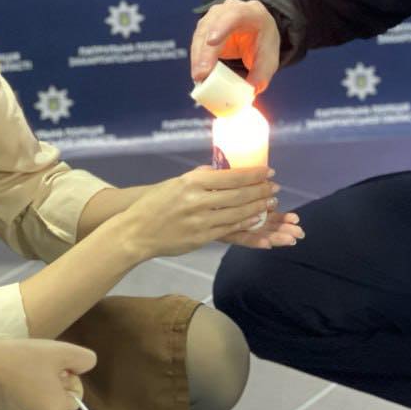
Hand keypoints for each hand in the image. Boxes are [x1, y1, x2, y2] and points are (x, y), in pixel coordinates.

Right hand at [0, 338, 96, 409]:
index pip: (76, 395)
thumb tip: (83, 368)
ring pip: (39, 399)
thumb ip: (84, 360)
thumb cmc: (26, 358)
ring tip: (24, 368)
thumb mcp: (62, 351)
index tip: (54, 365)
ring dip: (37, 385)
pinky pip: (21, 402)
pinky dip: (20, 390)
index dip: (68, 376)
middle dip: (53, 382)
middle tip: (39, 365)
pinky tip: (11, 376)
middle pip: (57, 398)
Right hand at [120, 166, 291, 259]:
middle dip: (261, 191)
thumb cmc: (154, 205)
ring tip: (271, 202)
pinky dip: (246, 224)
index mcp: (192, 182)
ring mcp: (201, 221)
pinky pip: (230, 229)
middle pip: (239, 195)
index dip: (254, 175)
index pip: (231, 176)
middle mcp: (198, 200)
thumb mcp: (175, 183)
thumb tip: (220, 171)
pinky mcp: (202, 238)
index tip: (269, 172)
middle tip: (274, 188)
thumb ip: (199, 178)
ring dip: (258, 207)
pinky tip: (258, 219)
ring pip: (238, 213)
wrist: (135, 232)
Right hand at [190, 0, 280, 91]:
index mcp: (252, 13)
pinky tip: (198, 73)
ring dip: (198, 57)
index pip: (235, 14)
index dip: (222, 26)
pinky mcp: (204, 28)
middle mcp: (230, 9)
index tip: (212, 42)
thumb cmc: (263, 42)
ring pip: (201, 34)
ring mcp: (214, 17)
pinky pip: (197, 43)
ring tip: (198, 77)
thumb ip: (262, 74)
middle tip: (201, 74)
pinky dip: (197, 59)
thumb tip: (251, 90)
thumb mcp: (269, 57)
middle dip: (205, 51)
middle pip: (212, 26)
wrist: (256, 31)